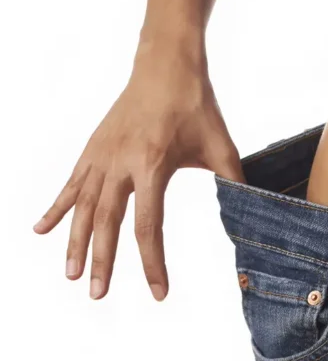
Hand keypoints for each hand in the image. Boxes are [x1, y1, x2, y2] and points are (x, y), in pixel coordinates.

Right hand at [33, 41, 244, 300]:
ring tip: (71, 275)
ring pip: (83, 207)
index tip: (159, 293)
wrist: (166, 65)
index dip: (153, 263)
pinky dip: (56, 209)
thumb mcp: (221, 145)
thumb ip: (235, 180)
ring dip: (75, 243)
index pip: (149, 226)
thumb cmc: (196, 106)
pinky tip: (40, 231)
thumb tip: (255, 209)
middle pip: (108, 222)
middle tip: (98, 295)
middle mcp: (121, 163)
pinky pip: (71, 185)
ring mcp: (102, 155)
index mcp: (153, 165)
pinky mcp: (93, 148)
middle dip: (103, 261)